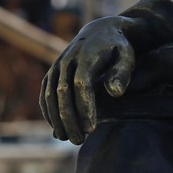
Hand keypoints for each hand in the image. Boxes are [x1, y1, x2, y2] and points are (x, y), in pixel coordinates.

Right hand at [39, 17, 136, 143]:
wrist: (101, 31)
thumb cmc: (119, 48)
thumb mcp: (127, 57)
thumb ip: (122, 73)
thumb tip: (115, 93)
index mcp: (87, 56)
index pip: (81, 85)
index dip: (84, 108)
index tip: (91, 129)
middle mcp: (67, 60)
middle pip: (63, 93)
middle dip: (69, 119)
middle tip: (79, 140)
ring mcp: (57, 65)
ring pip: (50, 95)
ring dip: (56, 119)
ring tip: (67, 138)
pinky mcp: (52, 72)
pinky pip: (45, 93)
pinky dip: (48, 111)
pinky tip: (57, 128)